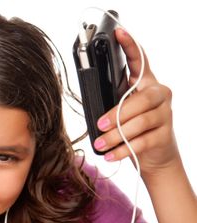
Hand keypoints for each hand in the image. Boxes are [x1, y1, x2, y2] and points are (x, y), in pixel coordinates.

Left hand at [93, 28, 179, 176]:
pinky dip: (123, 150)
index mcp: (145, 84)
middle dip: (117, 113)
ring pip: (140, 122)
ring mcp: (165, 115)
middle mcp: (159, 95)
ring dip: (116, 135)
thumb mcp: (120, 112)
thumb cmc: (132, 129)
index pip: (139, 61)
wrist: (154, 156)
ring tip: (100, 144)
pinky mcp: (164, 135)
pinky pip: (142, 142)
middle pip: (141, 100)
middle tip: (99, 125)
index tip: (119, 33)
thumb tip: (90, 105)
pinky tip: (110, 155)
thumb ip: (111, 102)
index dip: (130, 46)